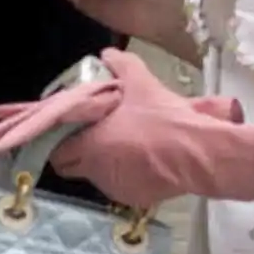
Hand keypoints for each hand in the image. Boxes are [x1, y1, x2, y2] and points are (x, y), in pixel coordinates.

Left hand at [48, 50, 253, 208]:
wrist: (197, 151)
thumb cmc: (163, 118)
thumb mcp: (141, 83)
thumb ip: (121, 66)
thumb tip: (106, 54)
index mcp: (90, 146)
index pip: (56, 152)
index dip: (59, 140)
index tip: (70, 129)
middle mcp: (96, 172)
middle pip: (72, 166)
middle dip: (77, 152)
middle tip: (93, 135)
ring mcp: (115, 188)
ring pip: (97, 175)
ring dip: (102, 162)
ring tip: (123, 144)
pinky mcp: (135, 199)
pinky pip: (120, 185)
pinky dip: (125, 174)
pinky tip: (142, 159)